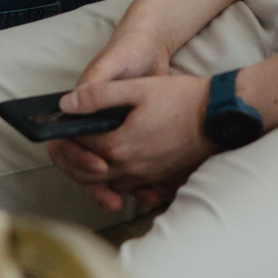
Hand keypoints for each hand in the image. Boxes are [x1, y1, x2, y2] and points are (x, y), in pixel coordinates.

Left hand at [47, 71, 211, 213]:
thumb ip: (99, 97)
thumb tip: (66, 104)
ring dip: (92, 176)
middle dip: (71, 162)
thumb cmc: (182, 99)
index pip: (79, 147)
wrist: (220, 117)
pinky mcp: (161, 179)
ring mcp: (146, 177)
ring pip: (108, 184)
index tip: (57, 132)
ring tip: (84, 163)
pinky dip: (120, 185)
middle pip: (88, 174)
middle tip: (62, 150)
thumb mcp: (138, 89)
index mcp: (118, 145)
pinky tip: (119, 178)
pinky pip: (132, 189)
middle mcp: (129, 168)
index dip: (64, 138)